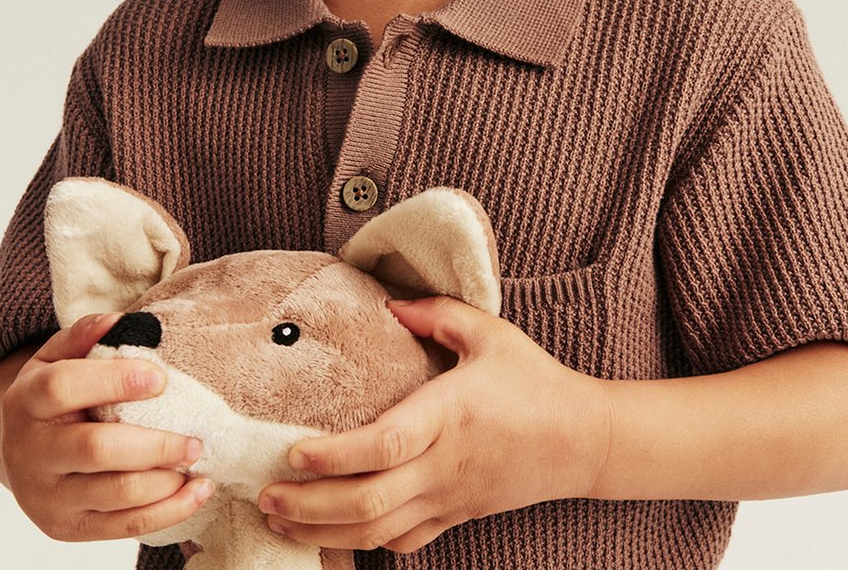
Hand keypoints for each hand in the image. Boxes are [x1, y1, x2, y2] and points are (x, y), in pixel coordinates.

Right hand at [0, 313, 214, 540]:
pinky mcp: (67, 528)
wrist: (22, 452)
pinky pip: (123, 526)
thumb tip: (120, 321)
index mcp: (25, 402)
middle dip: (154, 443)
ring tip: (198, 460)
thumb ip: (84, 335)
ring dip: (166, 480)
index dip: (114, 380)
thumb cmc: (53, 395)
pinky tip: (198, 492)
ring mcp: (46, 497)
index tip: (161, 378)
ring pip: (114, 492)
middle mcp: (29, 453)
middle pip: (95, 448)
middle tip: (196, 437)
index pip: (63, 388)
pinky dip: (168, 512)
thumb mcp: (56, 358)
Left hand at [257, 297, 608, 553]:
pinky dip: (364, 544)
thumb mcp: (490, 332)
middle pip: (368, 500)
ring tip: (280, 522)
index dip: (334, 456)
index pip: (383, 445)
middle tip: (266, 496)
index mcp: (448, 415)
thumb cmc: (534, 381)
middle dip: (310, 506)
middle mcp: (443, 464)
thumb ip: (436, 313)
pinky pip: (403, 541)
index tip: (294, 453)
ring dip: (324, 533)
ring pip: (378, 531)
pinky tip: (333, 536)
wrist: (582, 439)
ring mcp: (449, 498)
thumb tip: (388, 303)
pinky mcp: (456, 516)